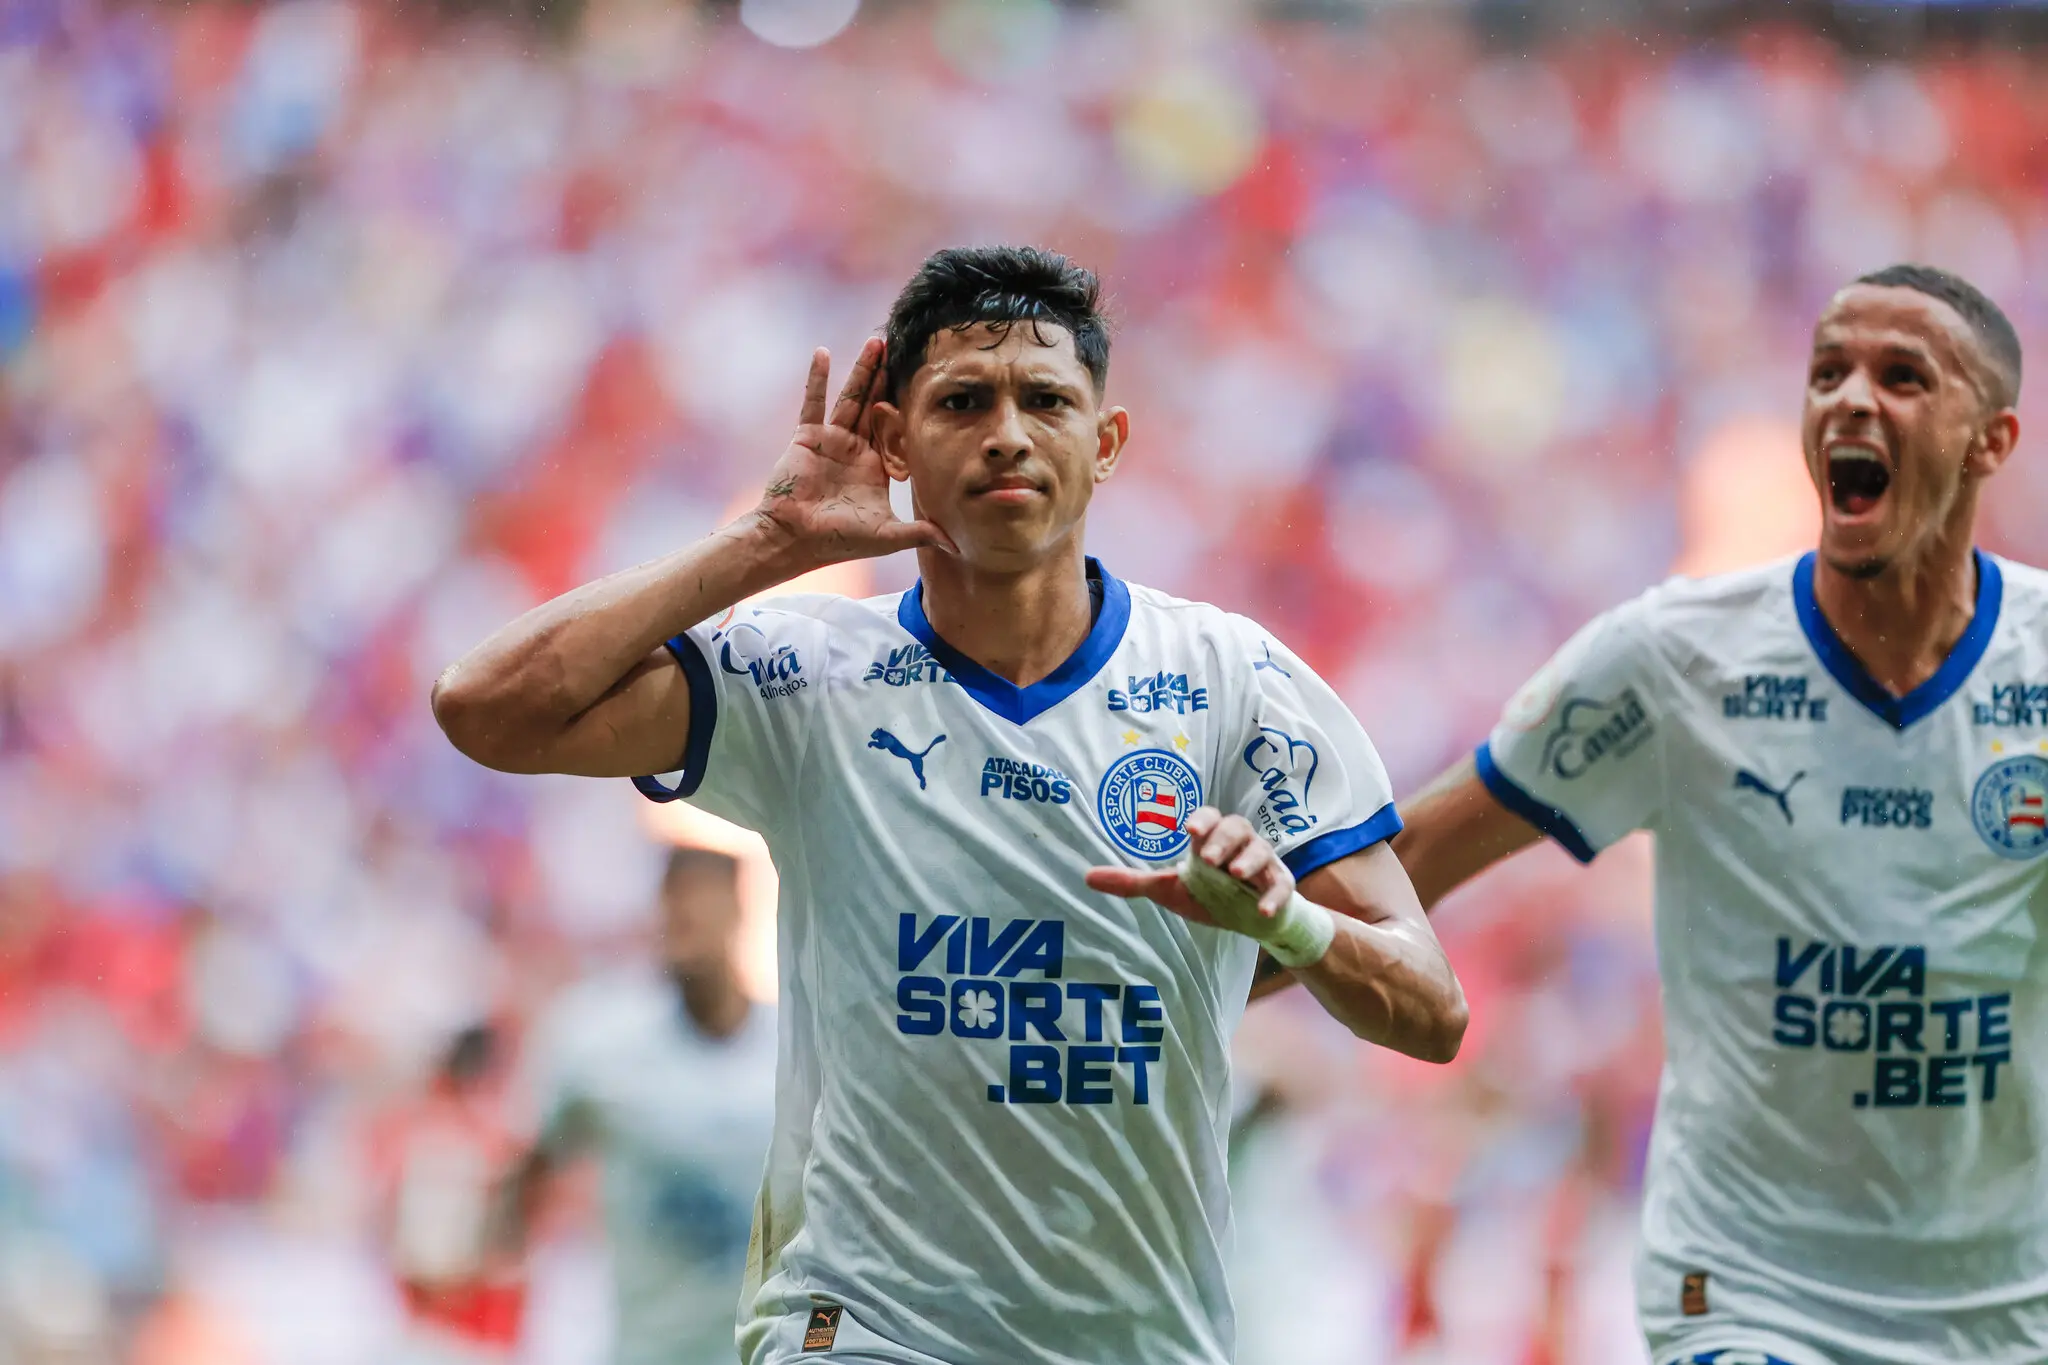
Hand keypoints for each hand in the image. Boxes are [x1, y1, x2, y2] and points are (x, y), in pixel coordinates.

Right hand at [751, 340, 956, 566]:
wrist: (795, 540)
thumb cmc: (839, 541)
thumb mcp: (888, 536)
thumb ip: (921, 533)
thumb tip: (958, 546)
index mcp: (875, 467)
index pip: (897, 431)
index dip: (909, 409)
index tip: (929, 385)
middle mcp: (855, 450)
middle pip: (876, 406)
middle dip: (889, 379)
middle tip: (903, 350)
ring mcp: (831, 440)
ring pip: (851, 398)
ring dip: (863, 370)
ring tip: (876, 343)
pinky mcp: (808, 437)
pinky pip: (814, 402)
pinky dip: (817, 378)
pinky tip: (823, 353)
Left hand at [1084, 808, 1296, 928]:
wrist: (1251, 919)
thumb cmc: (1210, 895)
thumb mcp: (1169, 890)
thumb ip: (1133, 882)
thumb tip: (1087, 877)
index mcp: (1211, 841)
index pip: (1210, 818)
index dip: (1202, 820)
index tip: (1189, 829)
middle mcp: (1239, 846)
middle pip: (1237, 827)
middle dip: (1223, 840)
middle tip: (1208, 858)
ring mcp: (1263, 865)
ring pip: (1261, 850)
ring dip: (1249, 860)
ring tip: (1235, 875)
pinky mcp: (1280, 887)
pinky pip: (1281, 886)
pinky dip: (1272, 896)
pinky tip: (1261, 909)